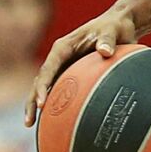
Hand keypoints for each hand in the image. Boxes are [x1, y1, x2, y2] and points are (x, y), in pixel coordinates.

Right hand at [25, 10, 138, 126]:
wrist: (120, 26)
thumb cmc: (115, 27)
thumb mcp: (112, 30)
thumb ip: (107, 40)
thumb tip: (105, 51)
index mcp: (63, 47)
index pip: (48, 69)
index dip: (42, 87)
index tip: (41, 103)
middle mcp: (59, 58)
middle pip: (40, 81)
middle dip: (32, 101)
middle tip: (29, 122)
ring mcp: (64, 67)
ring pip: (46, 88)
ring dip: (37, 105)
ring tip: (31, 126)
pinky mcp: (72, 74)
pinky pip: (60, 90)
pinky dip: (55, 104)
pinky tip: (54, 121)